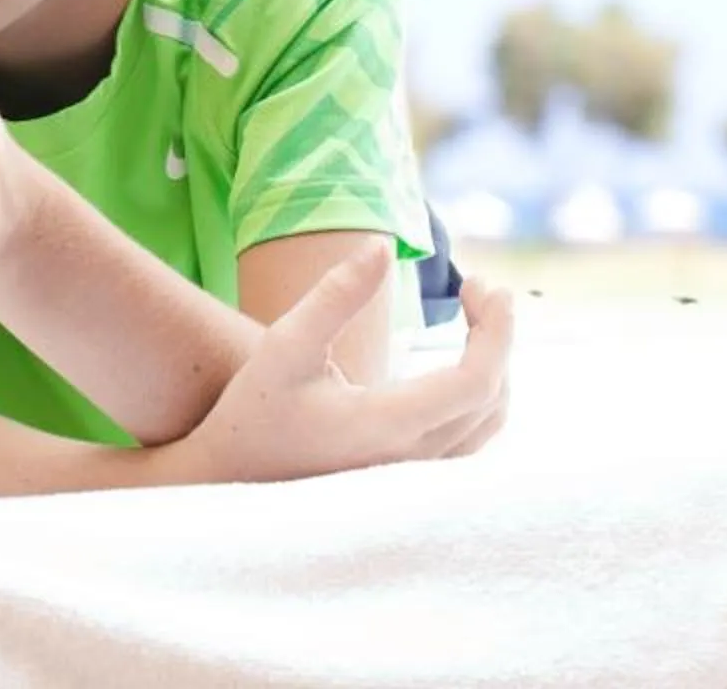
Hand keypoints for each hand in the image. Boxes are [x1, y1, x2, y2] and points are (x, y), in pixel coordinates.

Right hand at [163, 241, 512, 483]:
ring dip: (494, 367)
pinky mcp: (404, 480)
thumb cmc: (254, 410)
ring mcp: (409, 477)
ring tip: (474, 316)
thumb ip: (337, 295)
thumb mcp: (286, 344)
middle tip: (476, 287)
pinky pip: (469, 441)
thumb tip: (382, 246)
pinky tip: (455, 364)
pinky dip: (480, 397)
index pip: (474, 382)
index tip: (483, 284)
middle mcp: (409, 460)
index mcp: (386, 426)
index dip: (496, 330)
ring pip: (486, 427)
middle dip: (497, 336)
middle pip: (490, 399)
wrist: (228, 479)